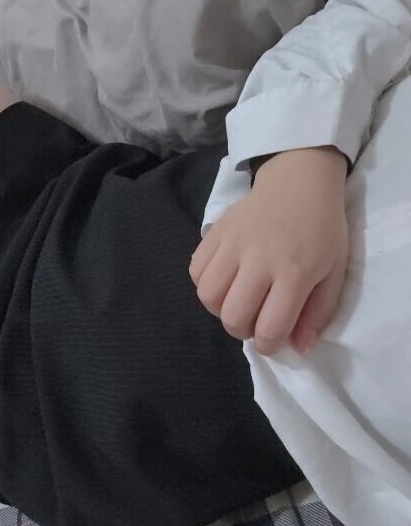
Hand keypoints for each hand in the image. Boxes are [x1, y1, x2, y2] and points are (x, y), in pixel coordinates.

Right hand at [189, 147, 348, 355]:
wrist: (298, 182)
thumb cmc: (322, 229)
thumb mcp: (334, 272)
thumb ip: (318, 313)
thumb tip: (298, 348)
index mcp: (294, 272)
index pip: (269, 327)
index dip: (268, 346)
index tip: (272, 339)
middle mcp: (259, 260)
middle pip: (232, 316)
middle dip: (241, 330)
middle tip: (253, 319)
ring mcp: (232, 243)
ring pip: (207, 296)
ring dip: (220, 308)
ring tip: (235, 298)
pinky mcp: (215, 231)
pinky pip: (195, 270)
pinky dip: (205, 283)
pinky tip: (223, 278)